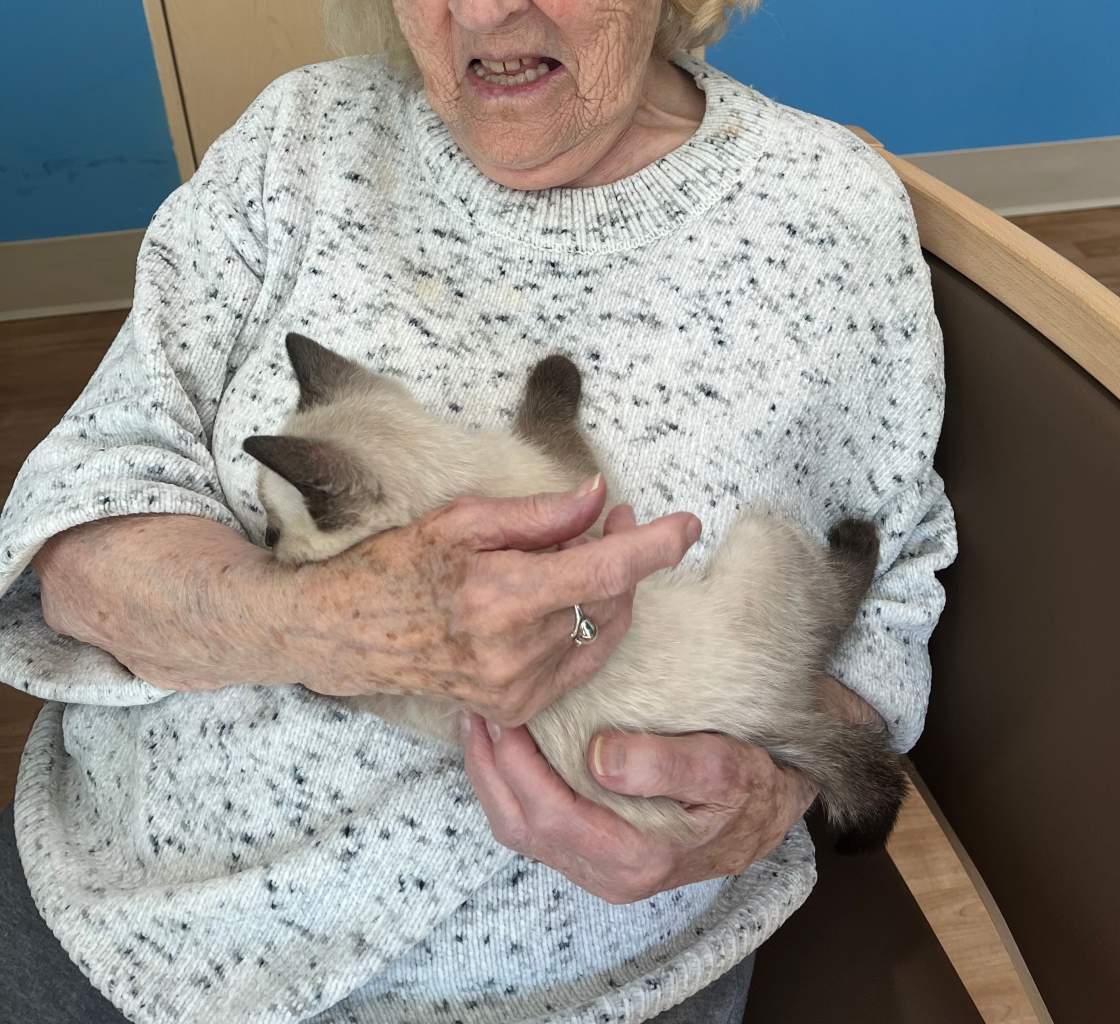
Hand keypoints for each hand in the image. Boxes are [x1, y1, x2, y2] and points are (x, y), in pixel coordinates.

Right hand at [287, 478, 700, 725]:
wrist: (344, 632)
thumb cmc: (397, 564)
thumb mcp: (464, 519)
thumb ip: (540, 513)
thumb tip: (598, 496)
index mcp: (502, 596)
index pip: (606, 573)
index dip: (654, 547)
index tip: (688, 524)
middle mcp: (513, 651)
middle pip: (608, 601)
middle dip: (623, 556)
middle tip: (612, 517)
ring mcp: (514, 689)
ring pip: (595, 631)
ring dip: (599, 591)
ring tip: (572, 553)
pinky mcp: (511, 709)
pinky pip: (575, 663)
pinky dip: (581, 627)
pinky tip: (559, 598)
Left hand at [464, 719, 816, 903]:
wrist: (769, 817)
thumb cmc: (749, 788)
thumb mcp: (724, 769)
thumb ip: (663, 764)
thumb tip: (598, 756)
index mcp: (634, 858)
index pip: (549, 813)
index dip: (515, 765)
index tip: (501, 713)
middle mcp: (608, 874)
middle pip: (520, 826)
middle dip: (487, 767)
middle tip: (473, 707)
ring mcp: (597, 869)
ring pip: (519, 830)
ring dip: (490, 777)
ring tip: (477, 721)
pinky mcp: (594, 854)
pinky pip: (535, 826)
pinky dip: (509, 786)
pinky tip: (505, 747)